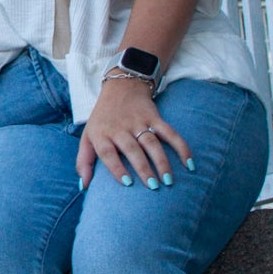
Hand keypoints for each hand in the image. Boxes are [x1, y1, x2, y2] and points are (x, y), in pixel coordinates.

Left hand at [76, 80, 193, 189]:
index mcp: (102, 134)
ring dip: (162, 161)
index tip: (128, 183)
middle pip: (133, 149)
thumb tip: (84, 187)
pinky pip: (170, 133)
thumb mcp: (87, 137)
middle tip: (153, 187)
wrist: (121, 86)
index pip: (108, 153)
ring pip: (152, 143)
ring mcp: (139, 122)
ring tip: (169, 180)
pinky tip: (189, 163)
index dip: (117, 168)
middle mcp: (121, 128)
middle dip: (143, 168)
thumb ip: (83, 162)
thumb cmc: (102, 119)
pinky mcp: (155, 118)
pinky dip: (181, 147)